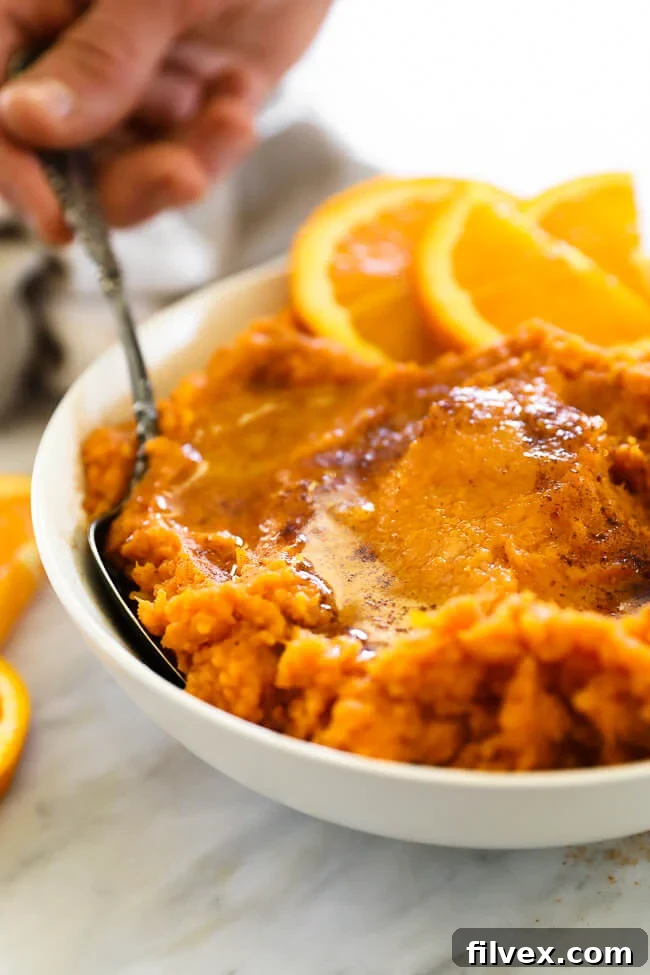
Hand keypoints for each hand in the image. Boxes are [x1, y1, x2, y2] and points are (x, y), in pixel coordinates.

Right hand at [0, 0, 332, 241]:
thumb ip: (100, 58)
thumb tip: (26, 120)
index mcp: (36, 7)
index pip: (0, 104)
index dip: (18, 169)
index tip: (58, 220)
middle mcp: (78, 52)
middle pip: (67, 159)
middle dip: (128, 184)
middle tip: (182, 177)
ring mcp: (135, 82)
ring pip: (130, 171)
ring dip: (183, 165)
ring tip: (232, 123)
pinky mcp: (191, 103)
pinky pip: (188, 160)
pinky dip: (217, 149)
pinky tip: (239, 101)